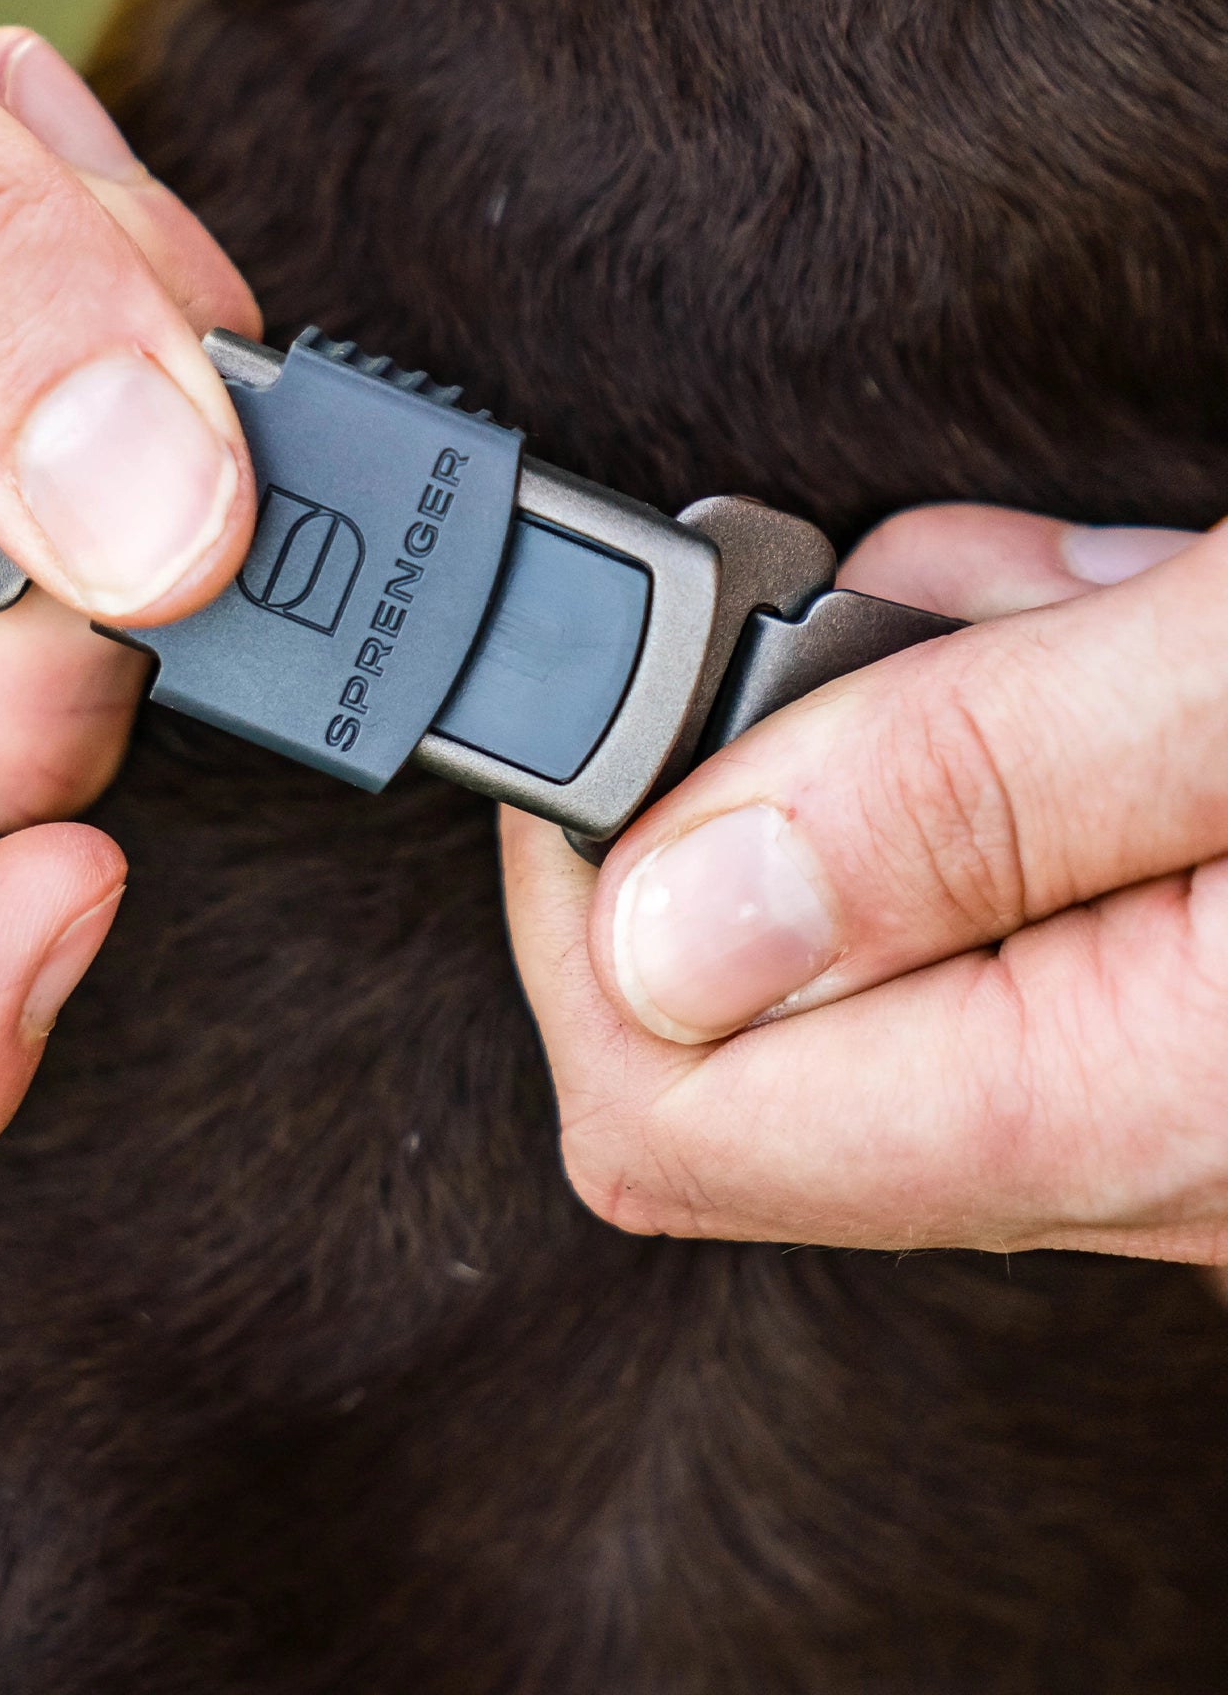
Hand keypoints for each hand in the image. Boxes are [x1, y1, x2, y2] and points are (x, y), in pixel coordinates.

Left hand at [504, 505, 1227, 1260]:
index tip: (606, 696)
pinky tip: (1086, 635)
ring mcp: (1179, 1078)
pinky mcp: (1210, 1002)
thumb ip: (965, 798)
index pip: (669, 1107)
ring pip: (893, 935)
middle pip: (755, 1015)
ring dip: (899, 731)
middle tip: (838, 607)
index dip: (578, 894)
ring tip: (1017, 595)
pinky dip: (1010, 751)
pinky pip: (1019, 906)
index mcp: (1131, 1105)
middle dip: (757, 769)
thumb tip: (670, 916)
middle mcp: (1144, 1146)